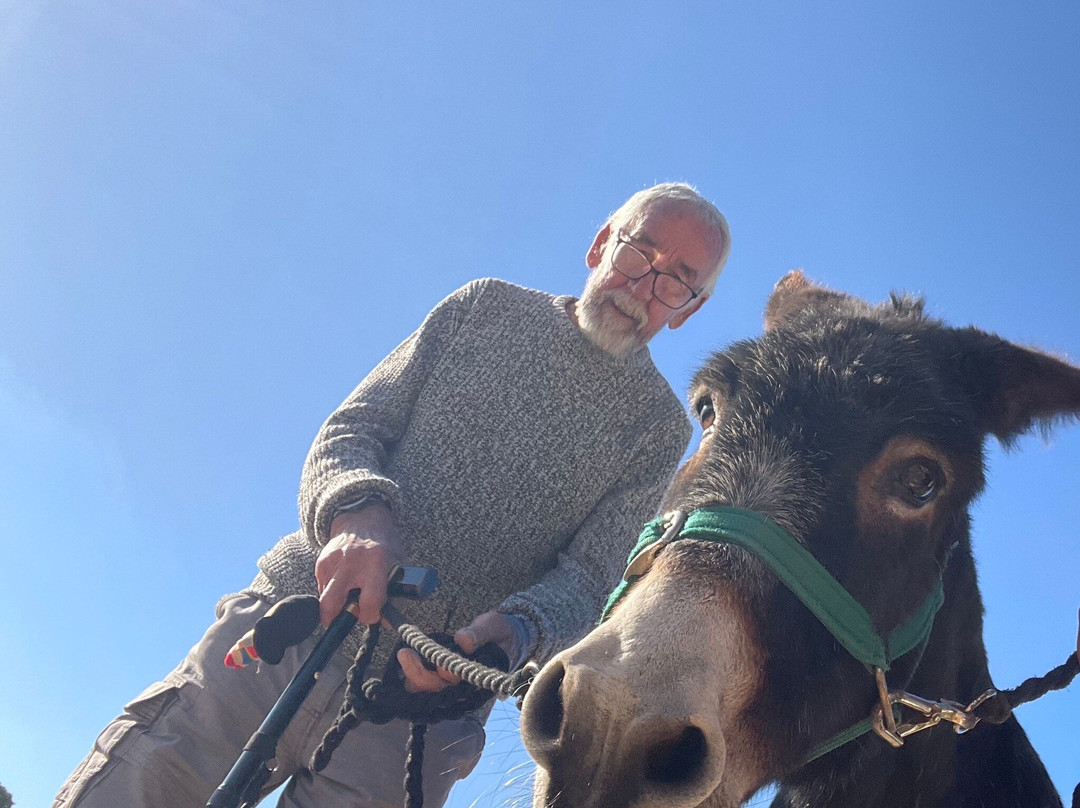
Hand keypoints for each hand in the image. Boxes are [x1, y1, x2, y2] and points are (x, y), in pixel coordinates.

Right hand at [314, 503, 401, 626]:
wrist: (361, 518)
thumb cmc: (383, 544)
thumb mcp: (397, 565)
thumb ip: (393, 594)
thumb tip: (384, 622)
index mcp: (375, 562)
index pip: (370, 600)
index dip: (371, 615)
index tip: (373, 615)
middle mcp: (350, 562)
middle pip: (331, 604)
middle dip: (335, 619)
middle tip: (347, 617)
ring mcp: (332, 562)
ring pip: (325, 599)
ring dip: (337, 604)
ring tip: (351, 593)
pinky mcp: (320, 563)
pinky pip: (323, 588)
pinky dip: (333, 591)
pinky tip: (345, 581)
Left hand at [396, 610, 516, 693]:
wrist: (501, 635)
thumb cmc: (498, 631)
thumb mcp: (493, 626)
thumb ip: (480, 633)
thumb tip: (463, 641)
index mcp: (478, 677)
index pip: (458, 683)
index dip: (446, 674)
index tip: (438, 661)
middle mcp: (463, 686)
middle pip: (437, 690)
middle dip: (419, 674)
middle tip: (405, 653)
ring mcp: (450, 684)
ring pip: (426, 689)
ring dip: (413, 675)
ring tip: (404, 654)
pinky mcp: (439, 677)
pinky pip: (422, 682)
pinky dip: (412, 673)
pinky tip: (405, 657)